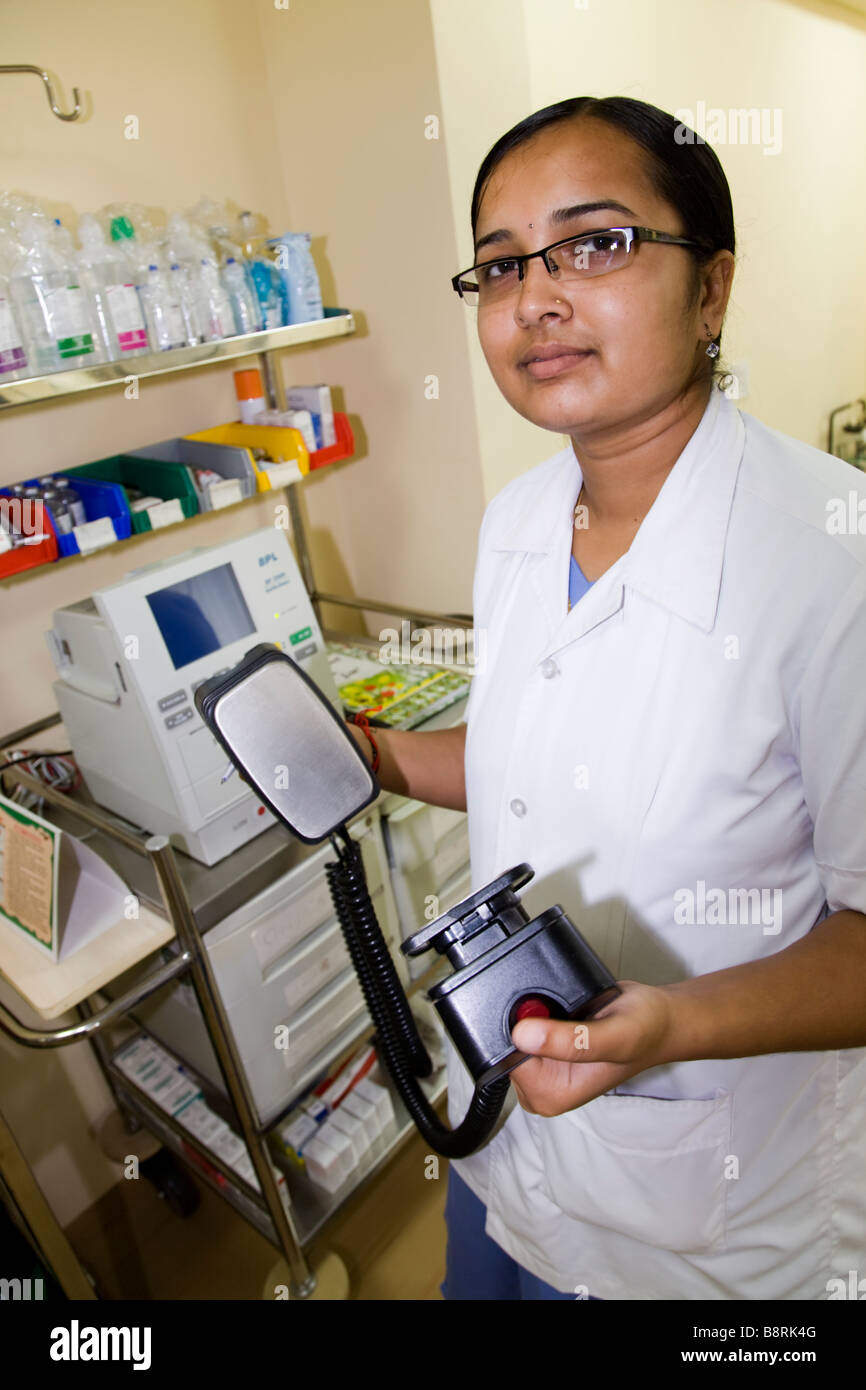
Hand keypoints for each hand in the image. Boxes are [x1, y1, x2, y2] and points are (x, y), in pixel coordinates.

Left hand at [508, 981, 675, 1116]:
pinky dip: (540, 1002)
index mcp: (552, 1095)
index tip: (552, 1013)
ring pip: (513, 1025)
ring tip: (573, 1007)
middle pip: (505, 1040)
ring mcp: (542, 1063)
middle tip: (568, 1009)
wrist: (661, 1017)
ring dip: (537, 1007)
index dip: (523, 1029)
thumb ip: (571, 1041)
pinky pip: (525, 1016)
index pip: (507, 1058)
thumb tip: (522, 1034)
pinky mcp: (545, 1041)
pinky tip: (567, 1003)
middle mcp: (543, 1083)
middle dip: (531, 1016)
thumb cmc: (646, 1032)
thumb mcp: (615, 1037)